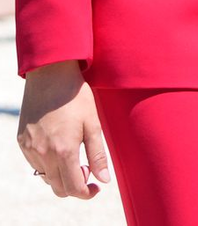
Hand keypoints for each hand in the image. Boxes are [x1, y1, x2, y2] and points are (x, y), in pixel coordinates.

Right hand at [17, 61, 111, 198]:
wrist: (51, 75)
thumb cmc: (76, 97)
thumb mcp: (93, 123)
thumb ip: (98, 154)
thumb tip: (105, 180)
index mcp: (63, 150)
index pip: (73, 187)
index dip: (86, 193)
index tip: (96, 188)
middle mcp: (43, 154)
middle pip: (58, 187)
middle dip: (75, 186)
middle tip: (87, 170)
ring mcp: (29, 149)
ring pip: (45, 177)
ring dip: (60, 175)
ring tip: (73, 153)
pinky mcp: (21, 142)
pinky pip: (35, 164)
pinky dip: (48, 164)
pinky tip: (58, 146)